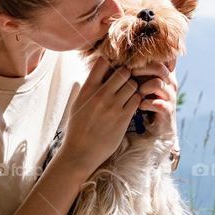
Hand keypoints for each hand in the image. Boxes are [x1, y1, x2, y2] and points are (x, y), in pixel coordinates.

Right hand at [59, 55, 141, 176]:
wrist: (80, 152)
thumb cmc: (77, 127)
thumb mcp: (77, 103)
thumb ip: (88, 87)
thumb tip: (97, 71)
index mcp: (87, 89)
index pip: (103, 62)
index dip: (111, 62)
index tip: (114, 68)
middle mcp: (100, 95)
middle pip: (123, 71)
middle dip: (127, 75)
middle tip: (126, 82)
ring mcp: (112, 106)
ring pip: (133, 85)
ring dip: (134, 87)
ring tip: (129, 94)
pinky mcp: (123, 118)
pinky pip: (137, 100)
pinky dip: (137, 99)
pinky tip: (131, 104)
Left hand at [131, 59, 177, 141]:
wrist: (153, 126)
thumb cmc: (141, 100)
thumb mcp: (137, 83)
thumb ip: (132, 69)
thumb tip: (113, 55)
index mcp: (163, 72)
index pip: (163, 56)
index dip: (149, 55)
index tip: (131, 58)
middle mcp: (169, 82)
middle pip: (159, 67)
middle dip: (140, 70)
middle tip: (128, 75)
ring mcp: (170, 96)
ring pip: (157, 83)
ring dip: (142, 88)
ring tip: (134, 94)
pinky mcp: (168, 110)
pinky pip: (158, 104)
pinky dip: (146, 104)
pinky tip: (139, 107)